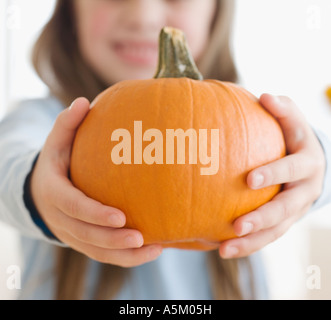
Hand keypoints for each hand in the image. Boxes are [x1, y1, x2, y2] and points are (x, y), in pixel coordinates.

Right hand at [30, 97, 162, 266]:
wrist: (41, 192)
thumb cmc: (56, 163)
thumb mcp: (56, 142)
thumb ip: (67, 124)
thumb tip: (82, 101)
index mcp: (55, 193)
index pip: (73, 207)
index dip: (95, 214)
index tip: (120, 216)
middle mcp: (61, 219)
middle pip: (87, 235)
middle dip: (113, 240)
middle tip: (141, 237)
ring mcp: (72, 234)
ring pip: (97, 251)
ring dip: (124, 255)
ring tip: (154, 249)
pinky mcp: (84, 241)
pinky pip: (104, 254)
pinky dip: (126, 257)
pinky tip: (152, 250)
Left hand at [219, 94, 325, 258]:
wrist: (313, 165)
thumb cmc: (295, 138)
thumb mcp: (293, 120)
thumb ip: (282, 108)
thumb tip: (264, 96)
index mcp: (307, 163)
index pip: (292, 169)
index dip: (274, 173)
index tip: (250, 179)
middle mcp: (305, 190)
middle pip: (286, 209)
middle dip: (262, 218)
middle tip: (236, 226)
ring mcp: (296, 210)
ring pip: (277, 231)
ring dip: (252, 242)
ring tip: (224, 250)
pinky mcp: (286, 222)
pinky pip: (268, 237)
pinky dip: (248, 245)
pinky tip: (224, 250)